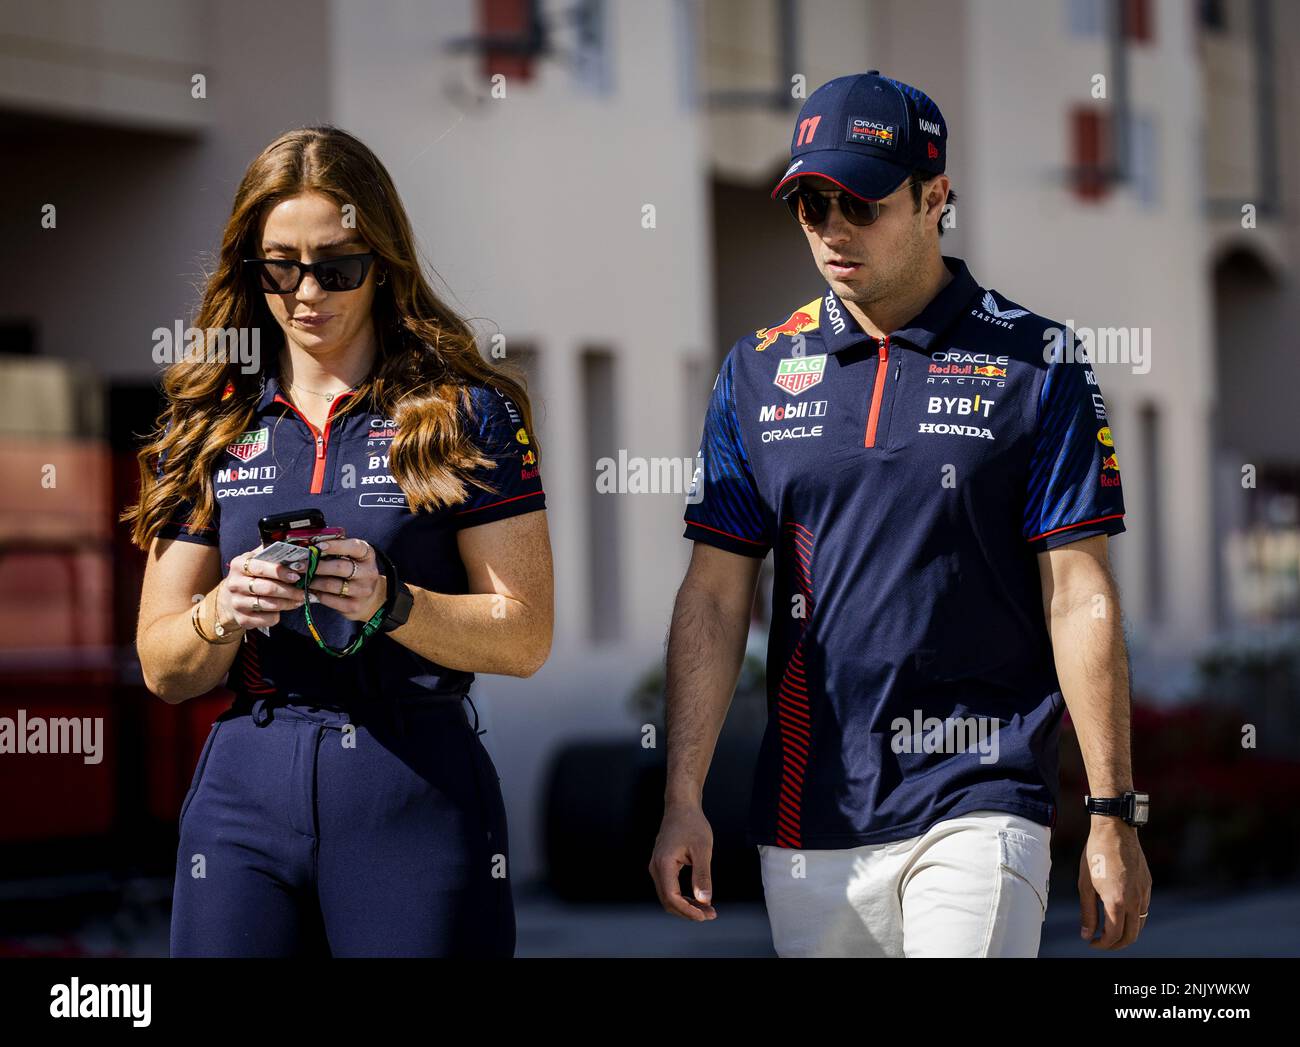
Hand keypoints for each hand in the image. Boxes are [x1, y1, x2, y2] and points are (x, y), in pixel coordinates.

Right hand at [217, 544, 307, 631]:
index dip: (281, 572)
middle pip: (268, 588)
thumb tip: (294, 548)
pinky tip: (283, 610)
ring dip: (288, 603)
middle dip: (290, 590)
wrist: (229, 599)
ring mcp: (237, 603)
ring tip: (299, 600)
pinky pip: (268, 619)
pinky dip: (279, 615)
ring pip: (270, 605)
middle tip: (303, 592)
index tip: (297, 576)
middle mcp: (235, 584)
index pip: (261, 568)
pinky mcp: (242, 619)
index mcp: (239, 565)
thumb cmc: (250, 576)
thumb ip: (270, 554)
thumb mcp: (255, 561)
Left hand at [304, 537, 386, 622]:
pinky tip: (310, 590)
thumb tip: (309, 545)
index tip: (317, 546)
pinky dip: (316, 594)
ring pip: (331, 585)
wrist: (371, 598)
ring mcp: (362, 591)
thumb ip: (337, 550)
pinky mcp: (354, 606)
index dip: (335, 546)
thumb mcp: (352, 557)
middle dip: (316, 565)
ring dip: (313, 581)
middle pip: (340, 567)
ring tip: (303, 578)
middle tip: (298, 565)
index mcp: (367, 555)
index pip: (353, 547)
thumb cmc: (355, 572)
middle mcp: (368, 572)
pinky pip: (329, 599)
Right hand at [648, 802, 716, 920]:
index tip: (704, 915)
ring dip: (686, 906)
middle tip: (710, 914)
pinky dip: (682, 897)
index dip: (688, 911)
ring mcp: (656, 867)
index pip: (672, 898)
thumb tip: (704, 899)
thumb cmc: (691, 823)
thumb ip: (702, 876)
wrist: (681, 806)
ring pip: (668, 897)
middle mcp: (656, 867)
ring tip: (706, 909)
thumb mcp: (702, 850)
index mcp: (664, 864)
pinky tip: (697, 898)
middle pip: (668, 901)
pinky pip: (669, 888)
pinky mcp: (661, 866)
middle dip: (688, 912)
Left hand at [1078, 817, 1151, 948]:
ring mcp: (1144, 892)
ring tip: (1109, 929)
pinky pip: (1143, 908)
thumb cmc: (1095, 854)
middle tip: (1101, 943)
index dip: (1102, 944)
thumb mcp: (1085, 884)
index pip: (1113, 935)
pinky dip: (1133, 917)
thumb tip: (1087, 934)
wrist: (1115, 830)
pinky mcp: (1148, 884)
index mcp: (1117, 901)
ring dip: (1126, 932)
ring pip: (1140, 924)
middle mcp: (1134, 900)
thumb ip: (1087, 912)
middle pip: (1131, 936)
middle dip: (1116, 944)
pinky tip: (1120, 911)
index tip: (1091, 942)